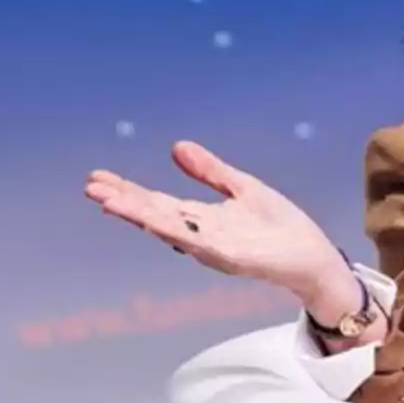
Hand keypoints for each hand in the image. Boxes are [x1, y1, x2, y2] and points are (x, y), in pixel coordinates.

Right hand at [85, 141, 350, 301]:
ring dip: (139, 215)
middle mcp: (200, 235)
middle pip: (153, 215)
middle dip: (122, 202)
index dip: (127, 191)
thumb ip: (209, 171)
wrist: (313, 255)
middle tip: (90, 188)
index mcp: (201, 219)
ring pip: (168, 229)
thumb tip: (176, 147)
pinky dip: (175, 231)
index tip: (97, 178)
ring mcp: (213, 248)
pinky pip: (198, 242)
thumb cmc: (280, 226)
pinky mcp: (232, 256)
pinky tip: (154, 220)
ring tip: (109, 201)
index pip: (156, 202)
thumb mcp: (241, 187)